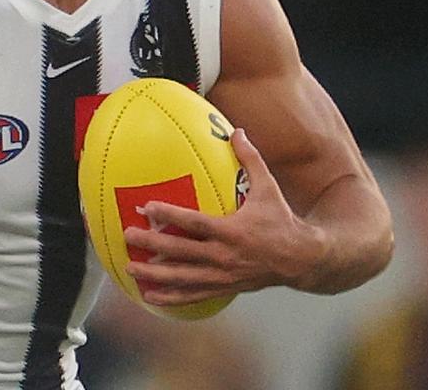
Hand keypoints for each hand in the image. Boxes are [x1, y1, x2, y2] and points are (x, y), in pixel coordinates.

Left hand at [123, 128, 325, 305]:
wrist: (300, 259)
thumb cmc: (281, 219)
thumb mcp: (268, 187)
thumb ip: (251, 159)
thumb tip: (236, 131)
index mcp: (233, 230)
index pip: (195, 222)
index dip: (170, 215)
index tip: (147, 207)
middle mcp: (224, 255)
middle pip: (181, 251)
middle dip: (152, 243)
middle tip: (127, 235)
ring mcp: (222, 275)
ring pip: (182, 277)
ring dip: (154, 274)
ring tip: (129, 267)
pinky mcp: (223, 287)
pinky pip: (193, 295)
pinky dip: (171, 297)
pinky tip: (150, 296)